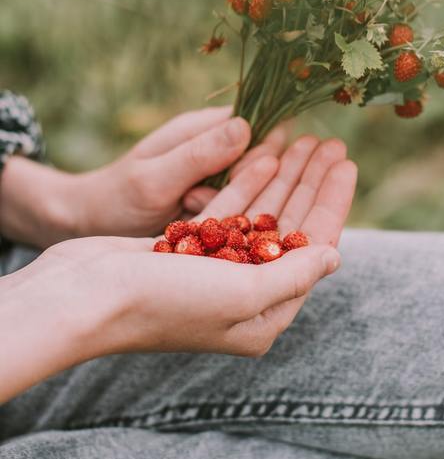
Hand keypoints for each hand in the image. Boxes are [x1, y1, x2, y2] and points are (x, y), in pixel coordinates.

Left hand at [0, 108, 284, 246]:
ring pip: (252, 186)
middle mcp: (214, 146)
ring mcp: (215, 174)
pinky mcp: (214, 199)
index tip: (241, 175)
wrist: (91, 225)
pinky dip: (223, 217)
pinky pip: (237, 206)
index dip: (263, 150)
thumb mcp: (155, 179)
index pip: (258, 125)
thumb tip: (247, 126)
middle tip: (198, 196)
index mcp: (202, 127)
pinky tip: (195, 221)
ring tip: (189, 206)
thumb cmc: (117, 199)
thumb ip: (199, 155)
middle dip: (245, 182)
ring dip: (233, 203)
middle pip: (261, 157)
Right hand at [0, 135, 355, 401]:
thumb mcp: (241, 294)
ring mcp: (212, 271)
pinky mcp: (185, 248)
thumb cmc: (163, 302)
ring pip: (260, 215)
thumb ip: (292, 276)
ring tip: (306, 140)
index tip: (346, 165)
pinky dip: (247, 184)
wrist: (82, 296)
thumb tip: (333, 257)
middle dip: (311, 185)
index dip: (331, 205)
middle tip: (331, 143)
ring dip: (283, 177)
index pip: (311, 252)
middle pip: (289, 229)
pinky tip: (267, 155)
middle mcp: (241, 297)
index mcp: (261, 318)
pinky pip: (227, 211)